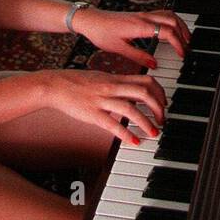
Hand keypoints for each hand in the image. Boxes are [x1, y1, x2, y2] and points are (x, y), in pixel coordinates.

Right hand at [41, 70, 167, 144]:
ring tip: (153, 132)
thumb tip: (134, 90)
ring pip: (131, 109)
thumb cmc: (78, 83)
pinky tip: (134, 141)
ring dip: (146, 122)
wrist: (55, 85)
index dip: (160, 93)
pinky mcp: (93, 114)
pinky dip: (126, 134)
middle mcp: (112, 87)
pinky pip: (113, 124)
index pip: (146, 81)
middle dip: (158, 108)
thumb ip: (118, 83)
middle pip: (144, 93)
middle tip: (162, 120)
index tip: (163, 104)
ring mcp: (102, 100)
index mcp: (116, 78)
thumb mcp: (102, 77)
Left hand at [76, 7, 189, 66]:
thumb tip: (155, 65)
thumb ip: (139, 57)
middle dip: (184, 34)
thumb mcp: (119, 49)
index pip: (167, 32)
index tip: (182, 55)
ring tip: (185, 39)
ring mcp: (143, 14)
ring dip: (180, 25)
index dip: (178, 43)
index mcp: (140, 26)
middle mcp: (144, 17)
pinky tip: (172, 30)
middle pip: (173, 21)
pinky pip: (162, 14)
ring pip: (169, 15)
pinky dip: (172, 21)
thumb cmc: (101, 33)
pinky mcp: (141, 14)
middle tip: (187, 48)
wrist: (91, 20)